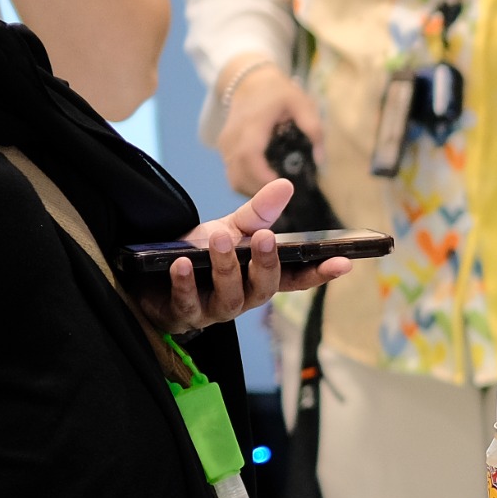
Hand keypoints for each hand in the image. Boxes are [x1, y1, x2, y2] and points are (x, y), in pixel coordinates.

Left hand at [132, 178, 352, 333]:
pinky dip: (184, 283)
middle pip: (264, 289)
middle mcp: (243, 299)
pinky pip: (187, 303)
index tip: (343, 262)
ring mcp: (214, 309)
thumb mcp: (231, 228)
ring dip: (226, 267)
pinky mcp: (182, 313)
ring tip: (220, 238)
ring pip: (229, 297)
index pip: (297, 278)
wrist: (153, 274)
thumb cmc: (200, 254)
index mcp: (260, 277)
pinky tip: (180, 264)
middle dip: (266, 264)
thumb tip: (286, 184)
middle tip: (263, 238)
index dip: (320, 272)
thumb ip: (258, 212)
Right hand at [215, 56, 322, 195]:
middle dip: (261, 191)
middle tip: (286, 201)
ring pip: (233, 178)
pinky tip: (266, 187)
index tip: (282, 189)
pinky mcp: (224, 151)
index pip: (250, 155)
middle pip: (239, 173)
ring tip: (277, 197)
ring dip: (253, 191)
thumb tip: (320, 160)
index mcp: (252, 124)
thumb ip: (313, 129)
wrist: (249, 81)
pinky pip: (232, 174)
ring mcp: (225, 145)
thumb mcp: (302, 103)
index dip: (262, 176)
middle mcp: (233, 138)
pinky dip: (247, 185)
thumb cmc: (278, 92)